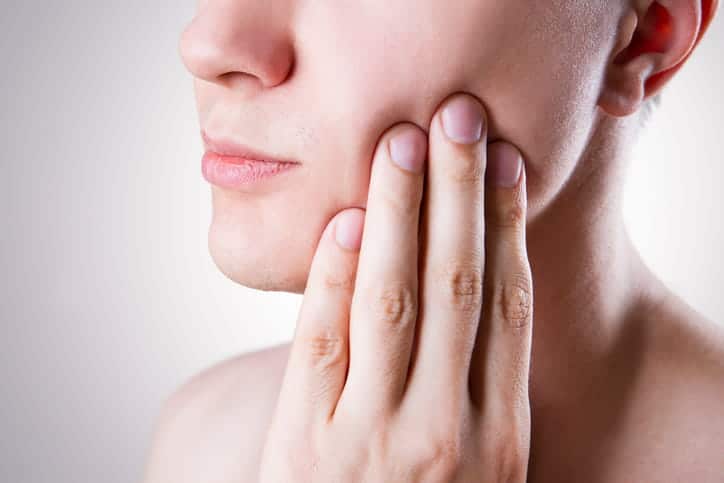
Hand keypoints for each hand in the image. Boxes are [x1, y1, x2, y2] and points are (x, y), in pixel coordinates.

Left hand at [258, 93, 532, 482]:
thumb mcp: (475, 468)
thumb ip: (479, 394)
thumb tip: (483, 293)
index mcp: (499, 436)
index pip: (508, 308)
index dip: (508, 227)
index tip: (505, 164)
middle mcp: (445, 431)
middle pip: (456, 285)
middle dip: (458, 193)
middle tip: (459, 118)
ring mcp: (374, 438)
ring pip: (392, 299)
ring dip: (398, 212)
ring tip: (403, 143)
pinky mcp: (307, 443)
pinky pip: (322, 341)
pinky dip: (334, 275)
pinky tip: (347, 221)